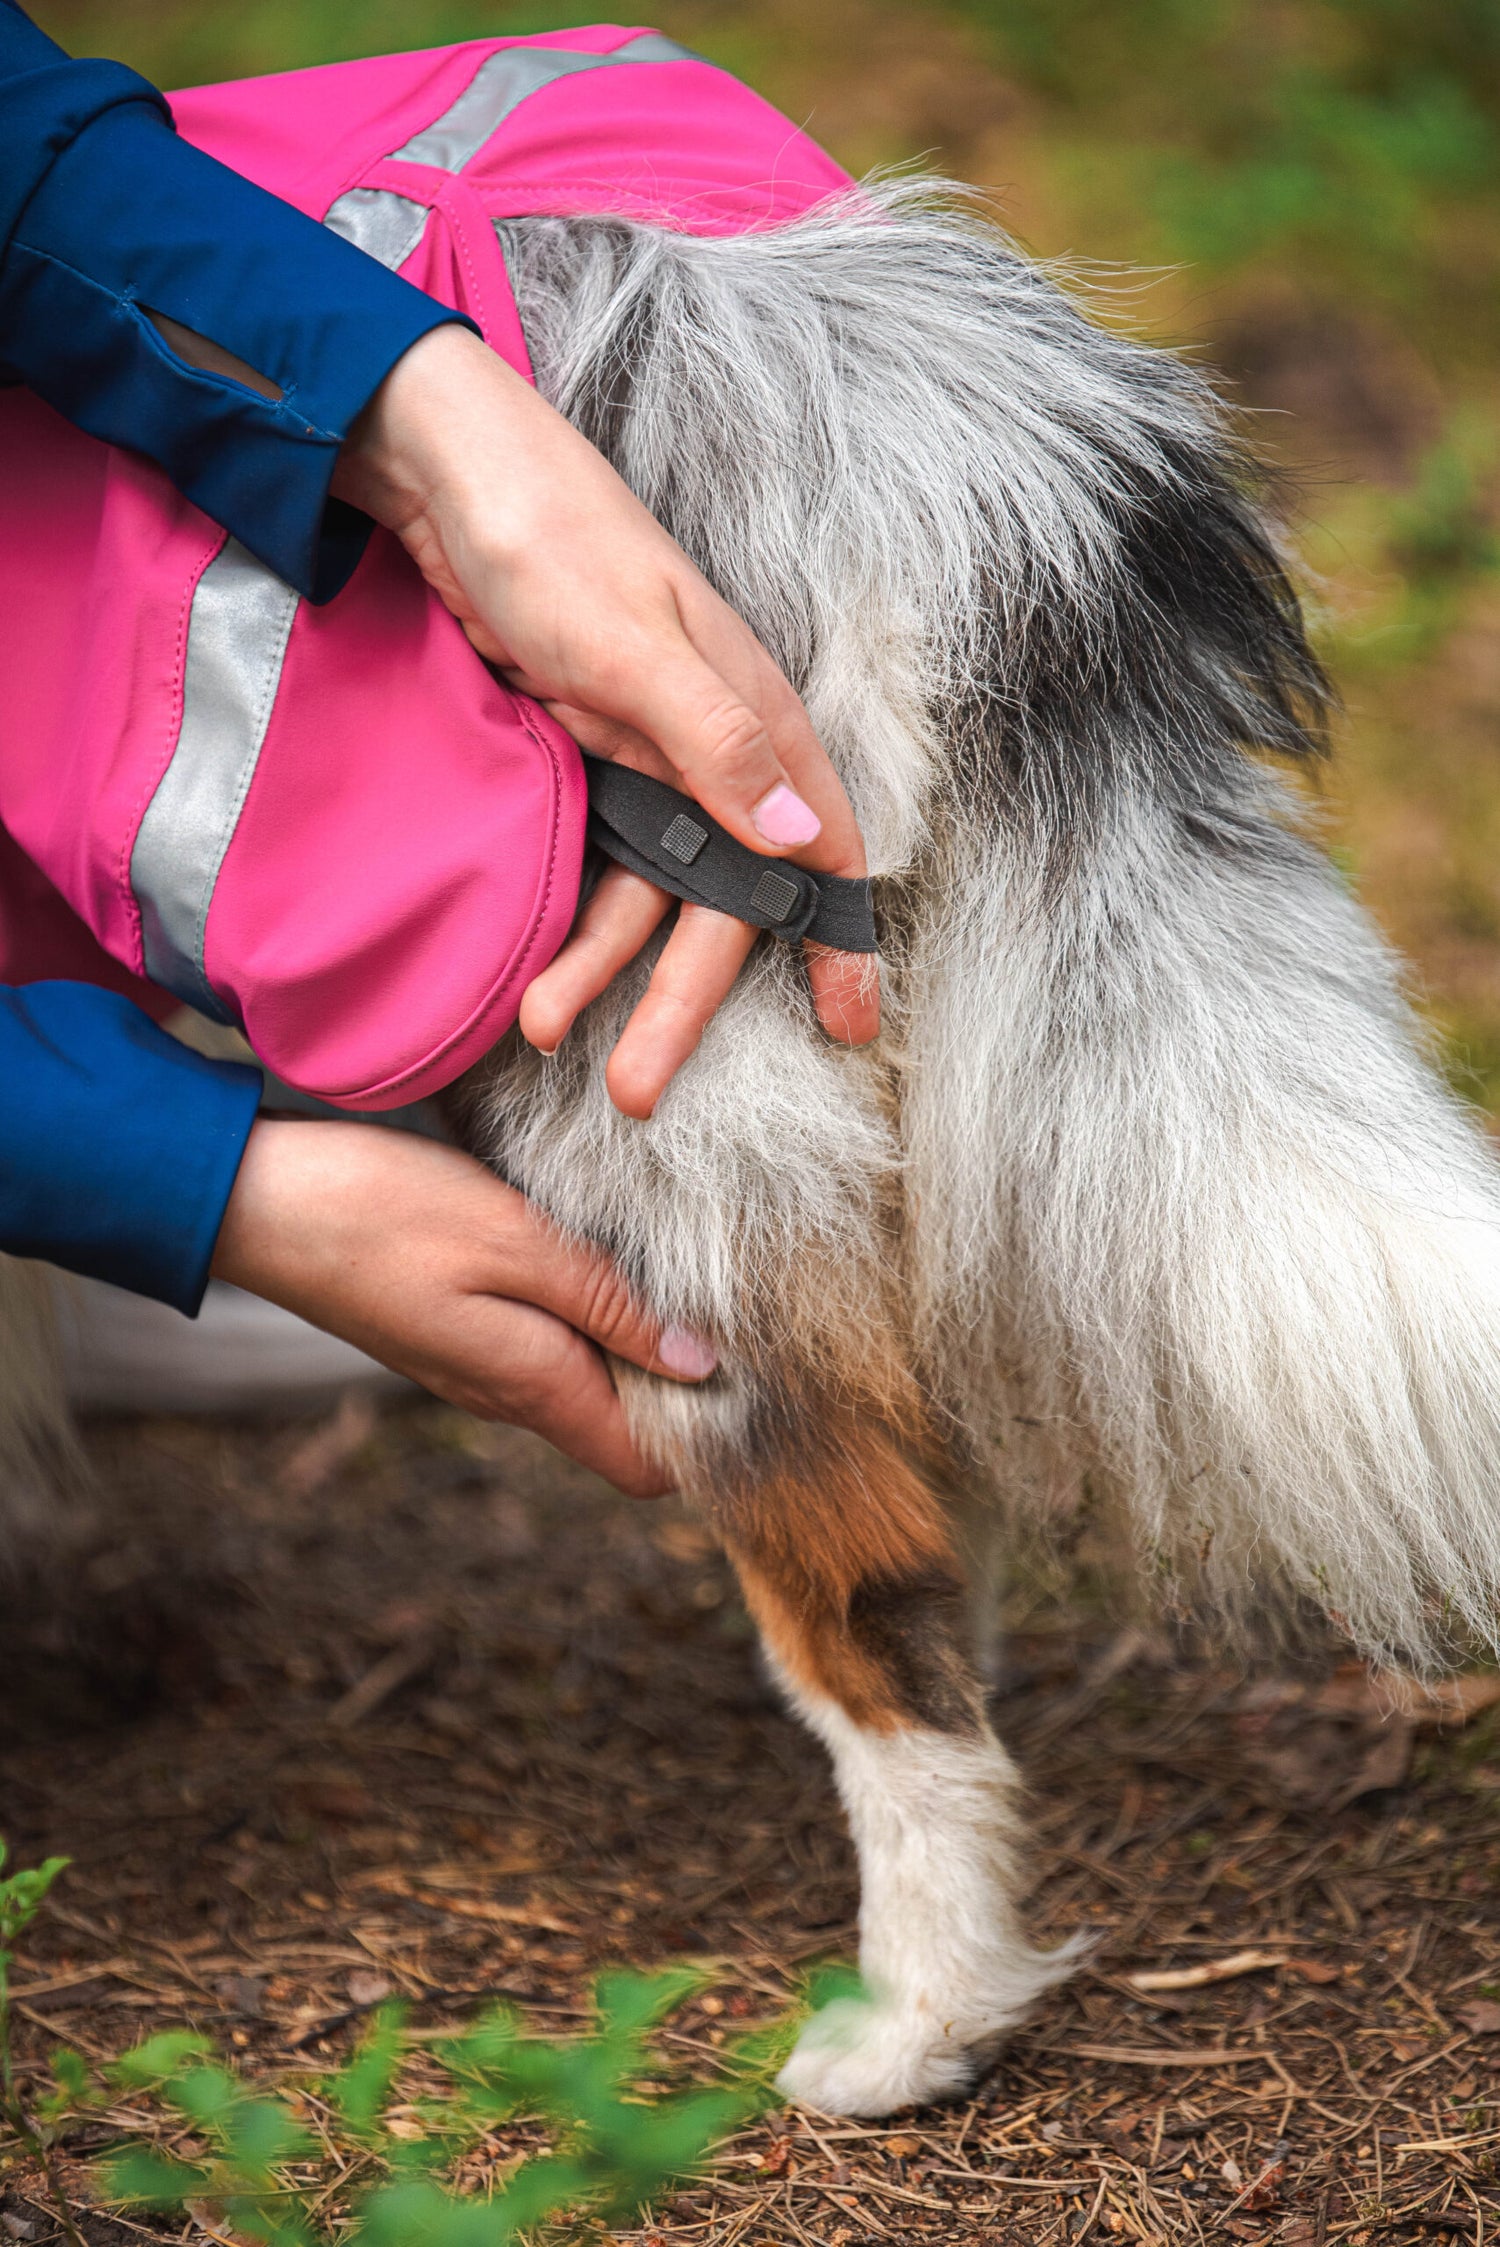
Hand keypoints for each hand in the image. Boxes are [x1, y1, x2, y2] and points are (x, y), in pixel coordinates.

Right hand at [210, 1119, 714, 1495]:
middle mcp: (507, 1394)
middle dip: (683, 1384)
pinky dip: (584, 1313)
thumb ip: (607, 1303)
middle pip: (623, 1425)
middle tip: (735, 1300)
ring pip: (585, 1380)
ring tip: (676, 1266)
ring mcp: (475, 1365)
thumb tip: (699, 1363)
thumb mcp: (513, 1241)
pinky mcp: (452, 1330)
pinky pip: (543, 1344)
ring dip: (632, 1339)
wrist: (258, 1201)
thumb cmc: (383, 1212)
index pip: (645, 1467)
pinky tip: (598, 1251)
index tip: (761, 1374)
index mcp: (533, 1384)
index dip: (709, 1437)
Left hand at [334, 323, 878, 1117]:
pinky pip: (588, 866)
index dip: (838, 939)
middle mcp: (709, 750)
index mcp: (751, 717)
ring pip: (642, 894)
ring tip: (548, 1035)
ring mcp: (641, 759)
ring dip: (601, 971)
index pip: (822, 847)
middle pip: (718, 898)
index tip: (851, 1026)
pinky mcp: (579, 760)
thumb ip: (720, 746)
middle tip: (640, 1091)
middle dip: (686, 998)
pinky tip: (532, 974)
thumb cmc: (552, 542)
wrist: (447, 479)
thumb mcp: (635, 647)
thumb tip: (808, 843)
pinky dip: (567, 923)